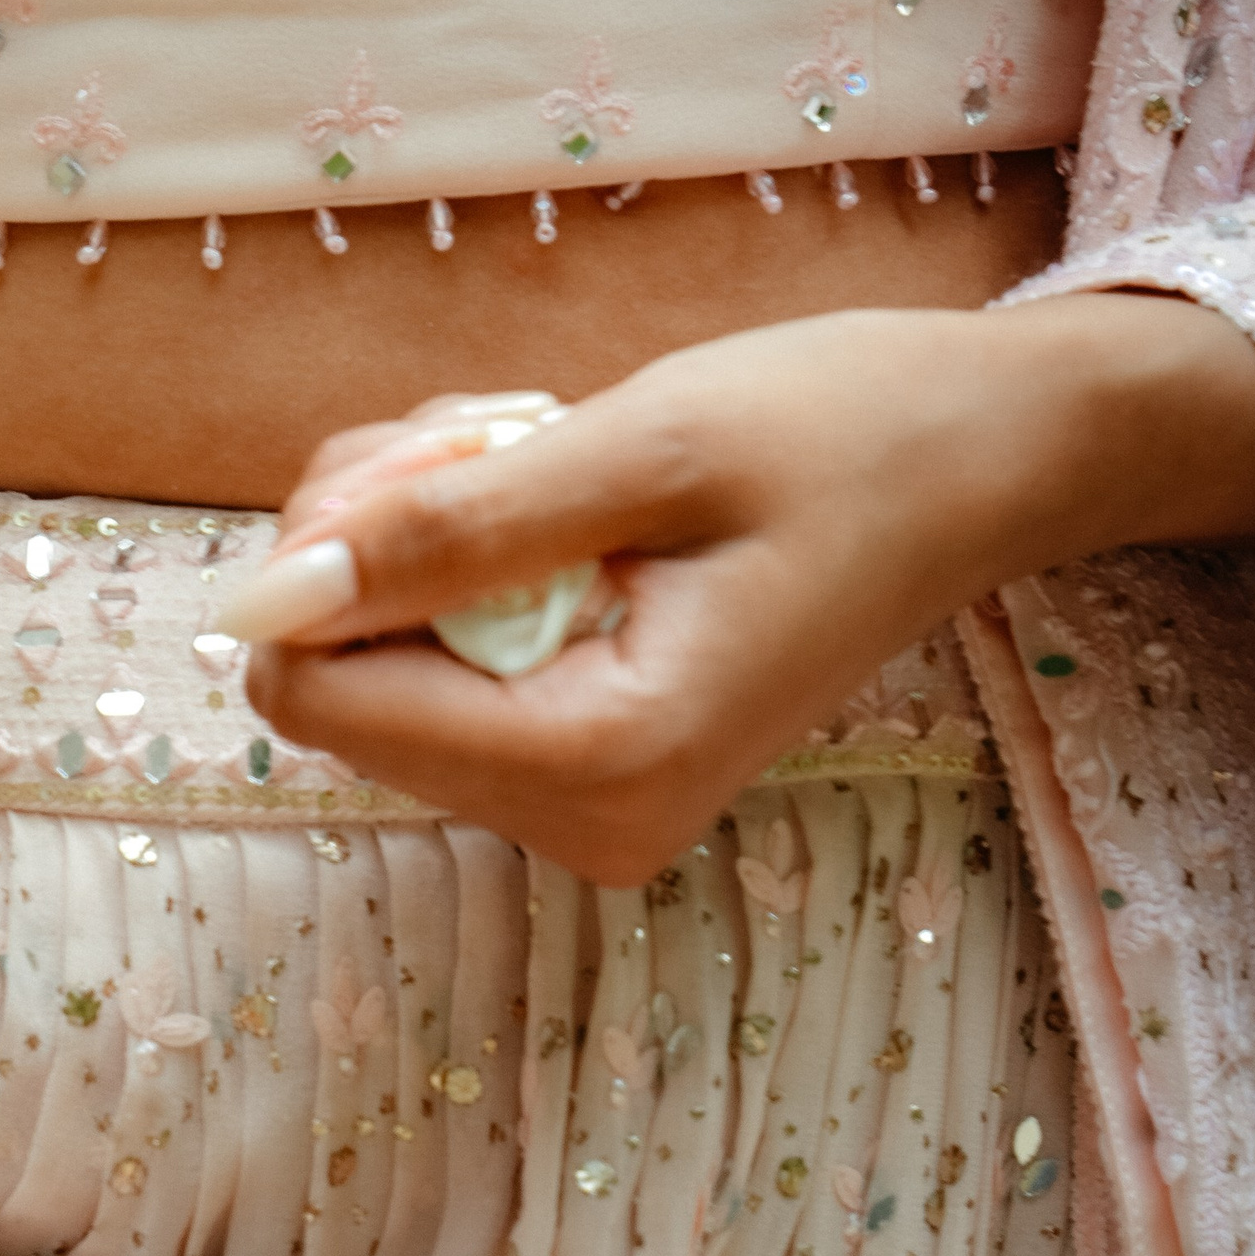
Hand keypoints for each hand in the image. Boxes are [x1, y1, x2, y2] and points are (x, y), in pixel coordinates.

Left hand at [229, 291, 1254, 885]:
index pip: (317, 699)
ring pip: (378, 672)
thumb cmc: (843, 431)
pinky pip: (442, 673)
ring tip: (548, 466)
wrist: (983, 463)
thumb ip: (449, 529)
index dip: (329, 559)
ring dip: (424, 540)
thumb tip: (271, 597)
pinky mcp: (586, 776)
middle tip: (506, 441)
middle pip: (338, 686)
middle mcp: (583, 824)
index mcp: (601, 761)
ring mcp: (584, 811)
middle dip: (382, 541)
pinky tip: (562, 511)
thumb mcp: (640, 448)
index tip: (445, 455)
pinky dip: (465, 571)